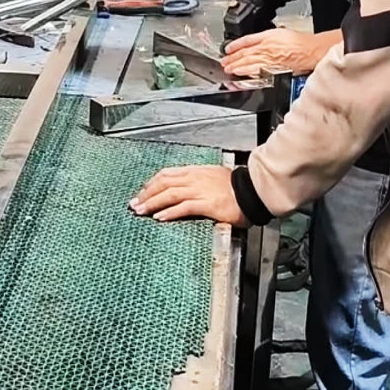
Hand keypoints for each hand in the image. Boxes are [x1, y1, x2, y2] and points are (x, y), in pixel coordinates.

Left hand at [129, 165, 247, 225]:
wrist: (254, 191)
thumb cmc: (238, 188)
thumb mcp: (214, 179)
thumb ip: (199, 183)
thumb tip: (187, 191)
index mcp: (196, 172)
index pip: (167, 174)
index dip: (152, 183)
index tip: (142, 192)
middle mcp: (195, 179)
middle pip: (163, 183)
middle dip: (146, 194)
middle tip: (134, 204)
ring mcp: (200, 191)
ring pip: (169, 194)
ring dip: (152, 203)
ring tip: (141, 211)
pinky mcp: (207, 204)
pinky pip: (183, 207)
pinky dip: (169, 212)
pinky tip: (160, 217)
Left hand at [221, 28, 320, 76]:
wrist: (310, 51)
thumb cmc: (300, 42)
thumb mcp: (281, 32)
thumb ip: (267, 37)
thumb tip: (258, 42)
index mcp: (268, 36)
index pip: (246, 40)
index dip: (235, 45)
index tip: (227, 49)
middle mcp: (266, 47)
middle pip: (245, 53)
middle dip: (232, 58)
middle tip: (224, 62)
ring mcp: (269, 59)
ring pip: (248, 62)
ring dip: (236, 66)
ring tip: (229, 69)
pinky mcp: (273, 69)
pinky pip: (256, 71)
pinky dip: (247, 72)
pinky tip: (241, 74)